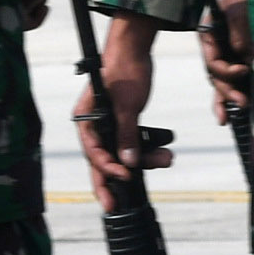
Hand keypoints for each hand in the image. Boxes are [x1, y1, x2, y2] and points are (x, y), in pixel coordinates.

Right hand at [76, 16, 170, 187]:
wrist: (135, 49)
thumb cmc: (125, 71)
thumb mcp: (127, 104)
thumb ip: (127, 133)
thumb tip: (129, 164)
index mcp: (86, 120)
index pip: (94, 153)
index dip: (108, 169)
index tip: (126, 178)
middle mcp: (94, 125)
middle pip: (103, 159)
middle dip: (115, 180)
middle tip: (119, 205)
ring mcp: (109, 123)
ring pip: (123, 151)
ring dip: (144, 159)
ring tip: (167, 159)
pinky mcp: (125, 120)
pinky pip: (134, 140)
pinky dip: (149, 145)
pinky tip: (166, 147)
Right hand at [200, 0, 253, 120]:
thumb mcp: (239, 3)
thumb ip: (237, 26)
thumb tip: (240, 53)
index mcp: (209, 35)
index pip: (212, 60)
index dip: (225, 70)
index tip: (244, 70)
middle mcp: (216, 48)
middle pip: (216, 76)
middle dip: (227, 91)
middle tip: (242, 103)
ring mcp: (228, 55)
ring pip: (222, 82)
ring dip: (227, 99)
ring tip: (232, 117)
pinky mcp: (241, 59)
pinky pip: (234, 80)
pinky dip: (232, 95)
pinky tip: (232, 114)